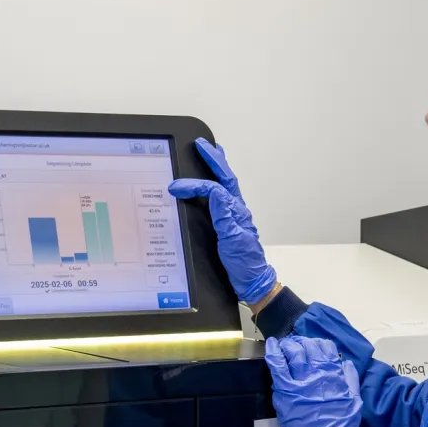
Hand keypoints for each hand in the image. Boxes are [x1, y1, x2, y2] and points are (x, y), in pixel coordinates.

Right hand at [168, 138, 278, 306]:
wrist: (252, 282)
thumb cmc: (245, 264)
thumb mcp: (233, 241)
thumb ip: (225, 217)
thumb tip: (215, 193)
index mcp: (236, 211)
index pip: (214, 189)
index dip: (194, 185)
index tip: (175, 187)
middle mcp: (235, 210)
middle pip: (224, 178)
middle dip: (213, 159)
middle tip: (201, 144)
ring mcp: (231, 216)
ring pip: (224, 185)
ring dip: (216, 168)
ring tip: (209, 153)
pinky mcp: (226, 225)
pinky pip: (220, 199)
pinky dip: (214, 186)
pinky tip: (207, 185)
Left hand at [265, 337, 361, 426]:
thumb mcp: (354, 401)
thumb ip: (351, 379)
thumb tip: (346, 363)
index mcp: (334, 375)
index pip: (326, 349)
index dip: (319, 344)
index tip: (314, 346)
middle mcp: (318, 374)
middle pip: (308, 348)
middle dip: (303, 343)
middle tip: (297, 344)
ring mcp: (300, 382)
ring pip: (293, 354)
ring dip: (289, 346)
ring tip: (285, 344)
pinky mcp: (285, 392)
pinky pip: (277, 367)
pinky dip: (273, 353)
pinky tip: (272, 344)